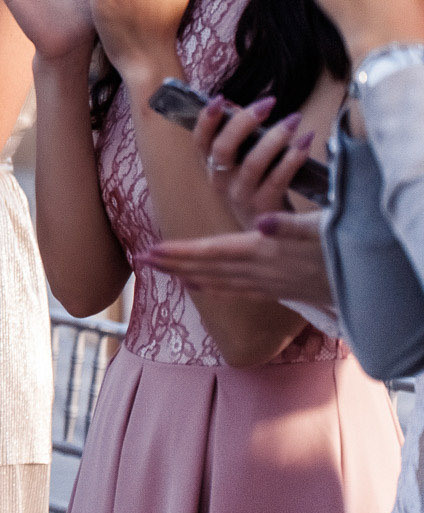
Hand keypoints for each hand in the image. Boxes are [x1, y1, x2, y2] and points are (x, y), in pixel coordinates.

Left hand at [138, 210, 333, 305]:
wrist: (371, 281)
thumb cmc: (345, 247)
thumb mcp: (321, 229)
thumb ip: (289, 226)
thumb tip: (261, 221)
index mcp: (263, 252)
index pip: (211, 251)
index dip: (180, 251)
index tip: (151, 250)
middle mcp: (259, 271)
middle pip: (207, 268)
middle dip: (173, 264)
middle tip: (141, 261)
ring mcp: (268, 284)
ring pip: (217, 280)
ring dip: (187, 274)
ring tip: (161, 271)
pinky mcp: (278, 291)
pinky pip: (236, 290)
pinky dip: (213, 287)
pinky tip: (199, 287)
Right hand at [192, 94, 317, 227]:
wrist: (270, 234)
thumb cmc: (258, 188)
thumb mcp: (241, 165)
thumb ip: (240, 138)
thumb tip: (240, 106)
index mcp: (212, 168)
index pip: (200, 141)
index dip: (205, 120)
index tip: (220, 100)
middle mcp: (221, 182)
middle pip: (223, 149)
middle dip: (243, 122)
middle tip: (267, 103)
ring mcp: (241, 196)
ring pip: (253, 163)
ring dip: (275, 138)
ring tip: (294, 120)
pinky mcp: (265, 207)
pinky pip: (278, 179)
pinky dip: (292, 158)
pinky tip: (305, 142)